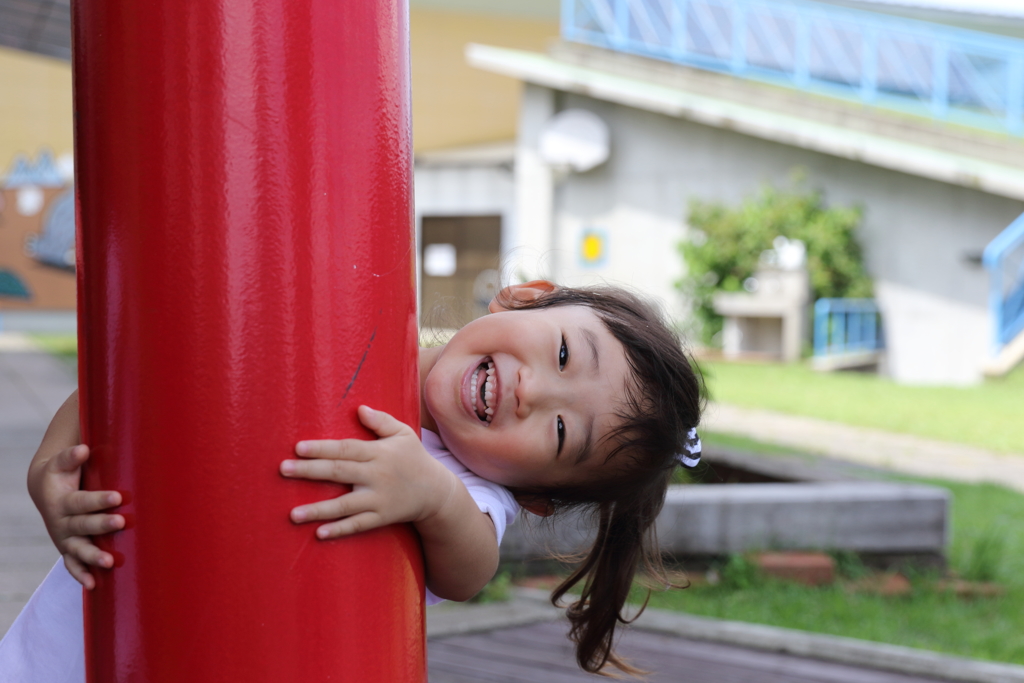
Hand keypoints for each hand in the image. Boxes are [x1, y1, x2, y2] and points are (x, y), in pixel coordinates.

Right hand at [28, 444, 123, 588]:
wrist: (44, 490)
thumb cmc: (60, 474)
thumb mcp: (60, 463)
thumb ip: (71, 457)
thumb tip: (83, 449)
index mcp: (61, 501)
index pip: (81, 501)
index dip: (98, 500)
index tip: (118, 496)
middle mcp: (61, 522)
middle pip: (82, 526)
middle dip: (101, 525)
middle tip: (121, 522)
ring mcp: (65, 538)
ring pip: (78, 549)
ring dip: (93, 556)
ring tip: (110, 562)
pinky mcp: (68, 548)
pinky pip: (73, 564)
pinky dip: (81, 575)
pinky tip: (94, 585)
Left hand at [280, 405, 456, 538]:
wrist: (437, 492)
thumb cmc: (414, 458)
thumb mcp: (403, 434)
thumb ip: (381, 421)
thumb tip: (359, 409)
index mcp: (378, 453)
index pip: (346, 449)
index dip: (322, 448)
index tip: (298, 448)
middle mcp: (377, 475)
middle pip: (339, 472)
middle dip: (310, 471)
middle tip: (283, 470)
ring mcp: (379, 499)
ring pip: (345, 505)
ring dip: (318, 509)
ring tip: (292, 514)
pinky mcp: (382, 517)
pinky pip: (358, 525)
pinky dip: (340, 529)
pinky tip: (319, 533)